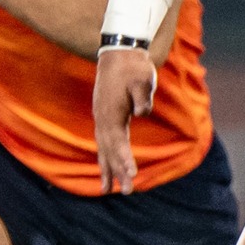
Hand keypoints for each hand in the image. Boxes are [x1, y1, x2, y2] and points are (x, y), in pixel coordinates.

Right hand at [93, 47, 157, 193]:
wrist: (119, 53)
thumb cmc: (133, 67)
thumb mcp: (142, 79)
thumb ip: (143, 97)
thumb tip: (142, 113)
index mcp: (111, 113)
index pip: (118, 142)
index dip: (124, 160)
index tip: (132, 175)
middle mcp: (103, 120)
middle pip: (109, 151)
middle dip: (117, 172)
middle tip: (127, 191)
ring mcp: (102, 119)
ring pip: (103, 149)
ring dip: (107, 169)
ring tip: (107, 190)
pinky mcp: (105, 117)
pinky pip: (104, 142)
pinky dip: (105, 157)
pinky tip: (107, 169)